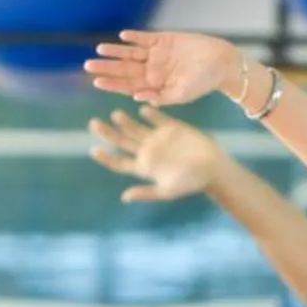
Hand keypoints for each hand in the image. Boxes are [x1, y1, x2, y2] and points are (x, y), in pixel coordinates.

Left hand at [86, 31, 248, 108]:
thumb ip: (160, 97)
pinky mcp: (164, 39)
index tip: (97, 83)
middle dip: (107, 68)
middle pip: (125, 68)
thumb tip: (136, 98)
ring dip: (116, 51)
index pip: (128, 86)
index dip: (112, 84)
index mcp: (154, 85)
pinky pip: (145, 38)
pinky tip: (122, 36)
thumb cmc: (204, 83)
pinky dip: (135, 37)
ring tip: (100, 49)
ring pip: (131, 52)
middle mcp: (152, 69)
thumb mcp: (182, 95)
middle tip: (87, 66)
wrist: (221, 62)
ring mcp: (157, 54)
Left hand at [88, 107, 229, 202]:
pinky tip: (141, 108)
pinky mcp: (171, 127)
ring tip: (115, 115)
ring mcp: (158, 138)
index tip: (94, 150)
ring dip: (124, 121)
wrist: (213, 168)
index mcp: (144, 167)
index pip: (119, 162)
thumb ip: (146, 192)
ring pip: (135, 128)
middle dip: (107, 133)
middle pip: (122, 141)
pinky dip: (148, 111)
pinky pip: (156, 116)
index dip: (106, 157)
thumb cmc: (192, 183)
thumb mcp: (168, 191)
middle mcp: (148, 152)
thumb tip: (124, 197)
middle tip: (93, 124)